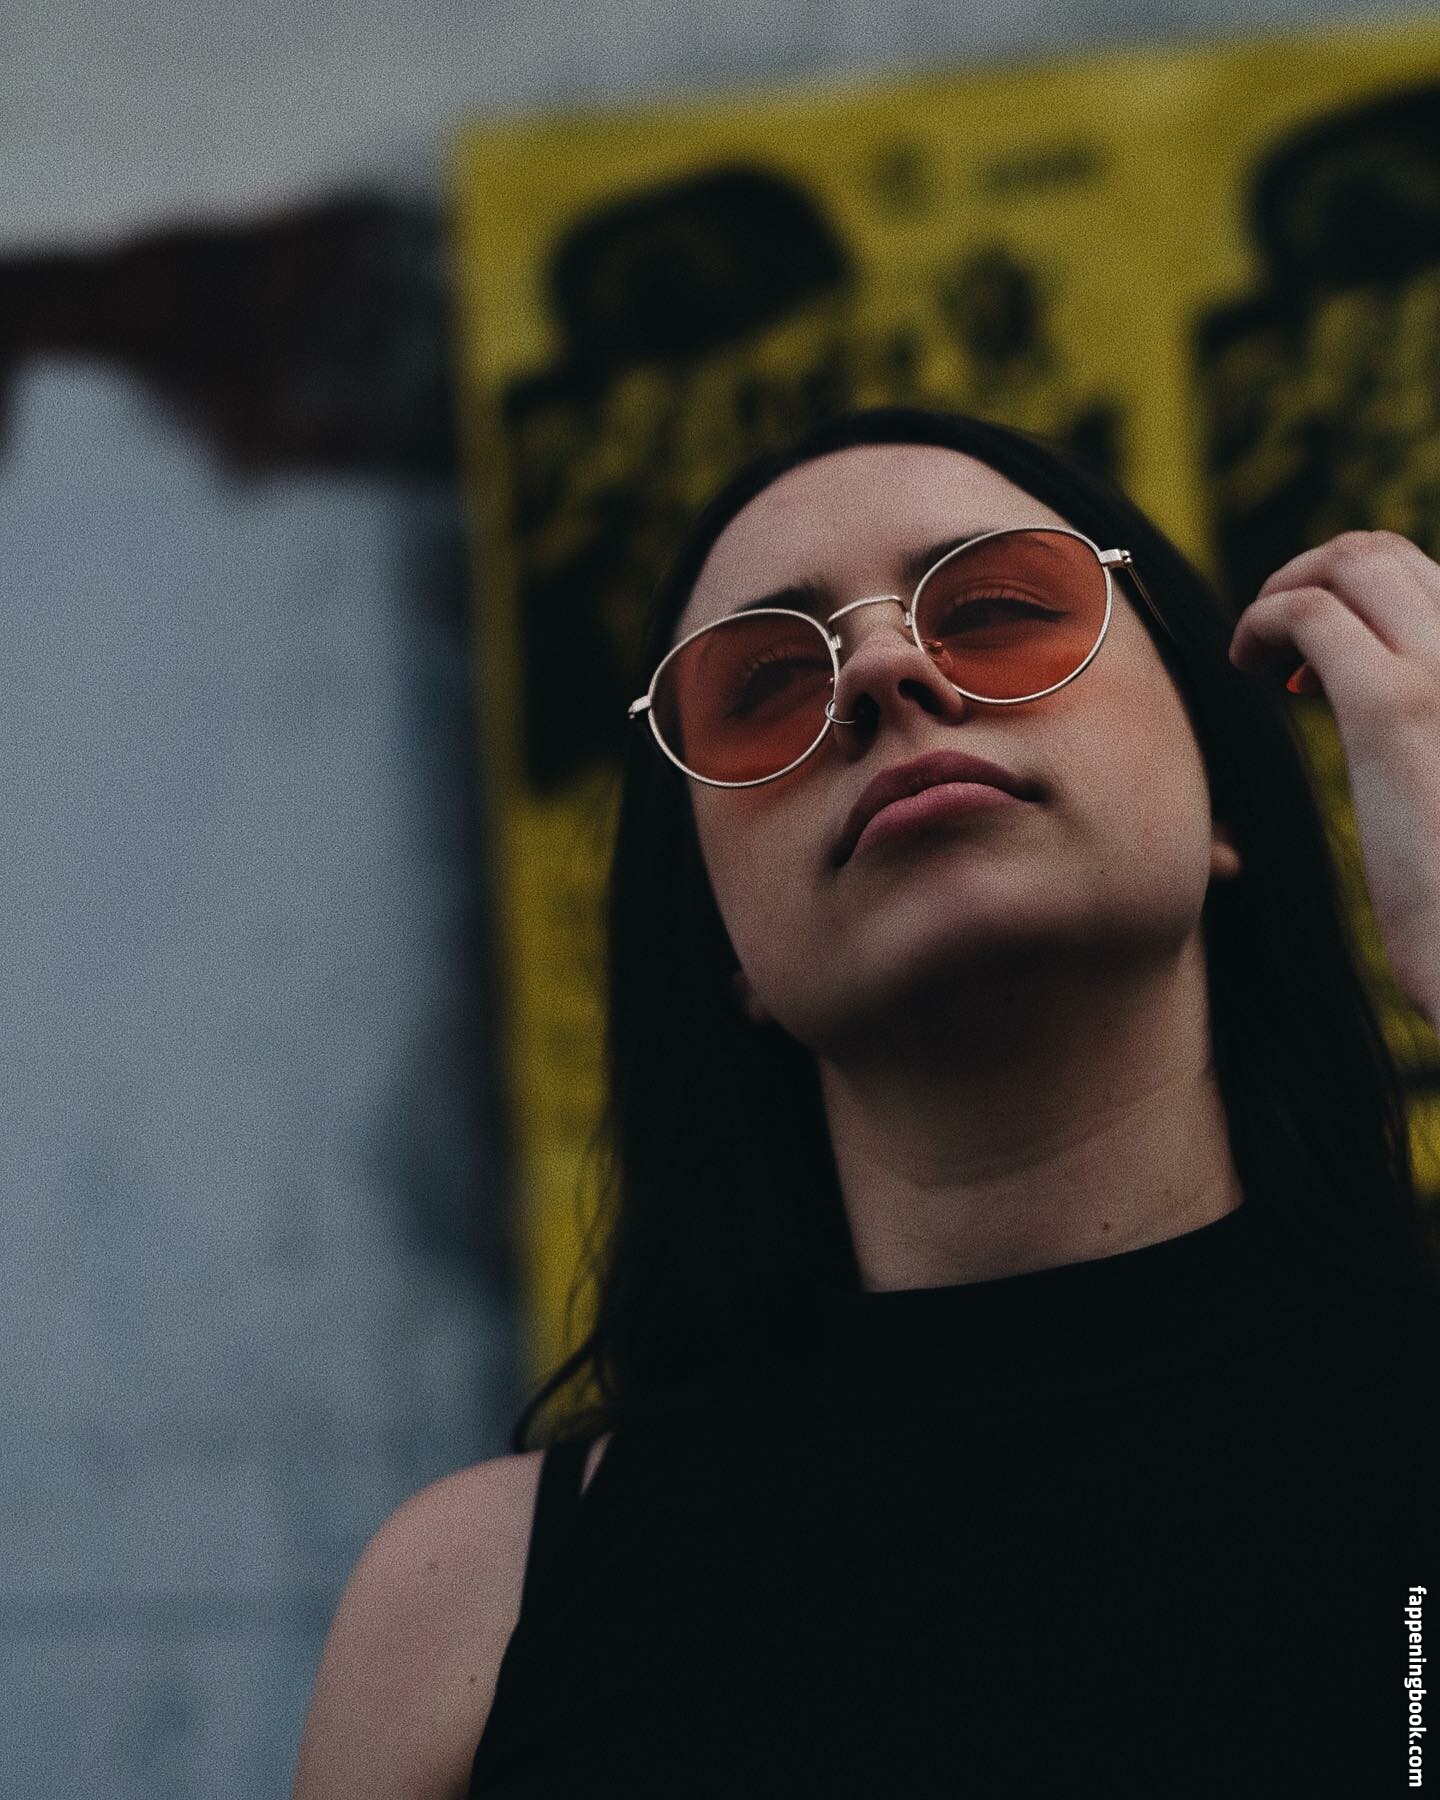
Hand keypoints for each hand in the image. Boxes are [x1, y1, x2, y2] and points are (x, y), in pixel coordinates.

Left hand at [1228, 529, 1439, 1027]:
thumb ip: (1421, 714)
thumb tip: (1337, 677)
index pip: (1425, 575)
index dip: (1355, 596)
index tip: (1313, 663)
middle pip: (1384, 553)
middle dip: (1309, 577)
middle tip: (1271, 647)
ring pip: (1351, 561)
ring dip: (1281, 591)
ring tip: (1251, 653)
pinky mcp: (1395, 707)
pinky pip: (1307, 612)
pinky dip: (1261, 621)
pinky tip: (1244, 667)